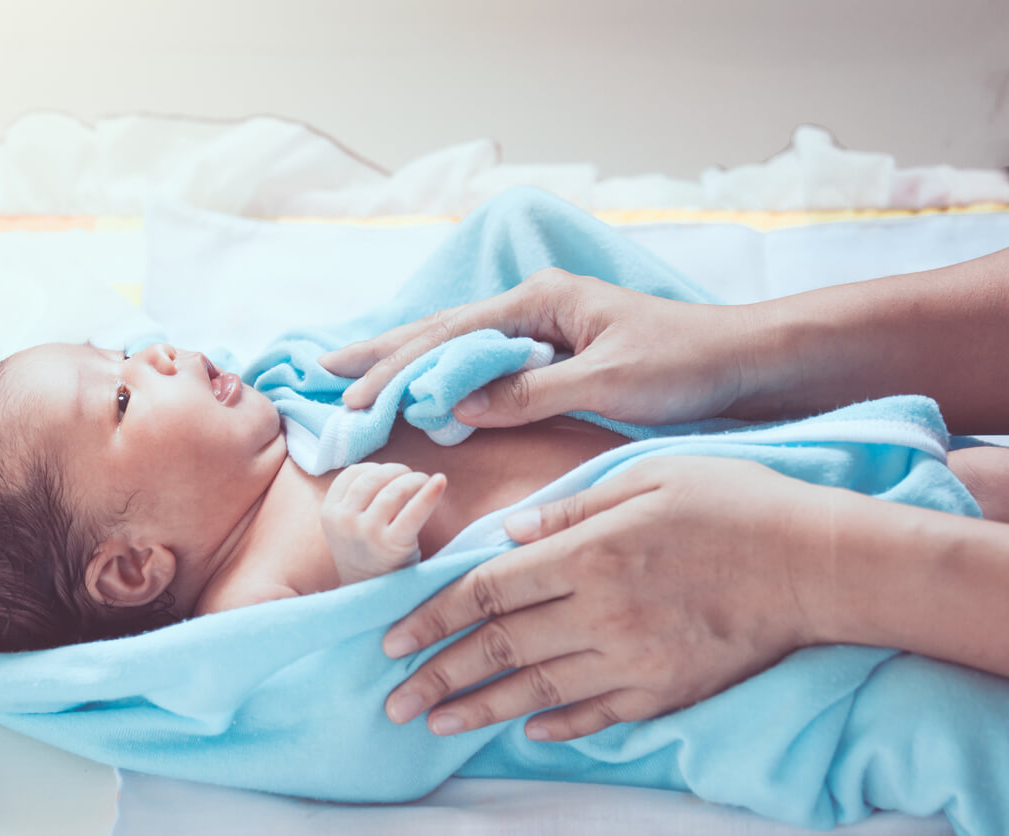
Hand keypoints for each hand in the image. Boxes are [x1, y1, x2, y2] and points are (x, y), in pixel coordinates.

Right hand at [319, 268, 759, 426]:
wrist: (744, 362)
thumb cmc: (684, 366)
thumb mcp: (606, 383)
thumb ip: (529, 393)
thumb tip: (454, 406)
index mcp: (541, 302)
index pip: (450, 336)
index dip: (397, 367)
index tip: (351, 395)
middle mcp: (535, 306)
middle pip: (443, 331)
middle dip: (385, 356)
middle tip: (327, 378)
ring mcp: (545, 326)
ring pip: (459, 345)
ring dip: (408, 363)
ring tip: (357, 377)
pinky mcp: (558, 351)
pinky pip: (486, 362)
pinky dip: (447, 376)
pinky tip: (425, 387)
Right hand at [322, 463, 447, 584]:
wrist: (371, 600)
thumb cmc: (367, 556)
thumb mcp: (347, 526)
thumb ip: (357, 499)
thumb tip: (391, 469)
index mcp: (329, 512)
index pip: (353, 473)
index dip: (377, 469)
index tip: (391, 476)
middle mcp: (344, 520)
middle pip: (374, 477)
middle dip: (397, 471)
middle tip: (412, 478)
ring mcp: (366, 532)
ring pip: (394, 489)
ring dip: (414, 479)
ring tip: (426, 483)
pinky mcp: (391, 545)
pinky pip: (414, 511)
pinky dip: (430, 493)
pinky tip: (441, 482)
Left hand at [381, 457, 834, 740]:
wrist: (819, 564)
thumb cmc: (733, 504)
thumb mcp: (647, 475)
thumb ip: (572, 505)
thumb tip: (510, 532)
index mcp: (588, 553)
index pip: (488, 590)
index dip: (432, 614)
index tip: (391, 636)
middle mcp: (601, 612)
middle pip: (499, 646)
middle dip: (438, 673)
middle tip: (392, 699)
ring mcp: (634, 658)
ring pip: (537, 689)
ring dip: (479, 707)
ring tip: (434, 723)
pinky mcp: (668, 689)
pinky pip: (599, 713)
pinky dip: (559, 723)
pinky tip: (527, 731)